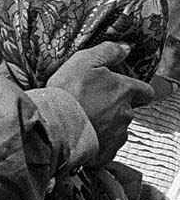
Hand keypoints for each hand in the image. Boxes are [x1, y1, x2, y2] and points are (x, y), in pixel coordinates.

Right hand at [46, 42, 153, 165]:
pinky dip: (98, 143)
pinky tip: (83, 136)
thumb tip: (125, 48)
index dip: (135, 90)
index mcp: (124, 90)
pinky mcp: (106, 151)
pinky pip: (107, 147)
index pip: (146, 91)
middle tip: (94, 105)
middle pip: (129, 110)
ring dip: (106, 125)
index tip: (122, 90)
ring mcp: (117, 134)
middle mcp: (126, 113)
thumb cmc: (67, 92)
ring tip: (85, 121)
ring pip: (118, 129)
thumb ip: (108, 51)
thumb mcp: (83, 61)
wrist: (53, 124)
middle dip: (116, 108)